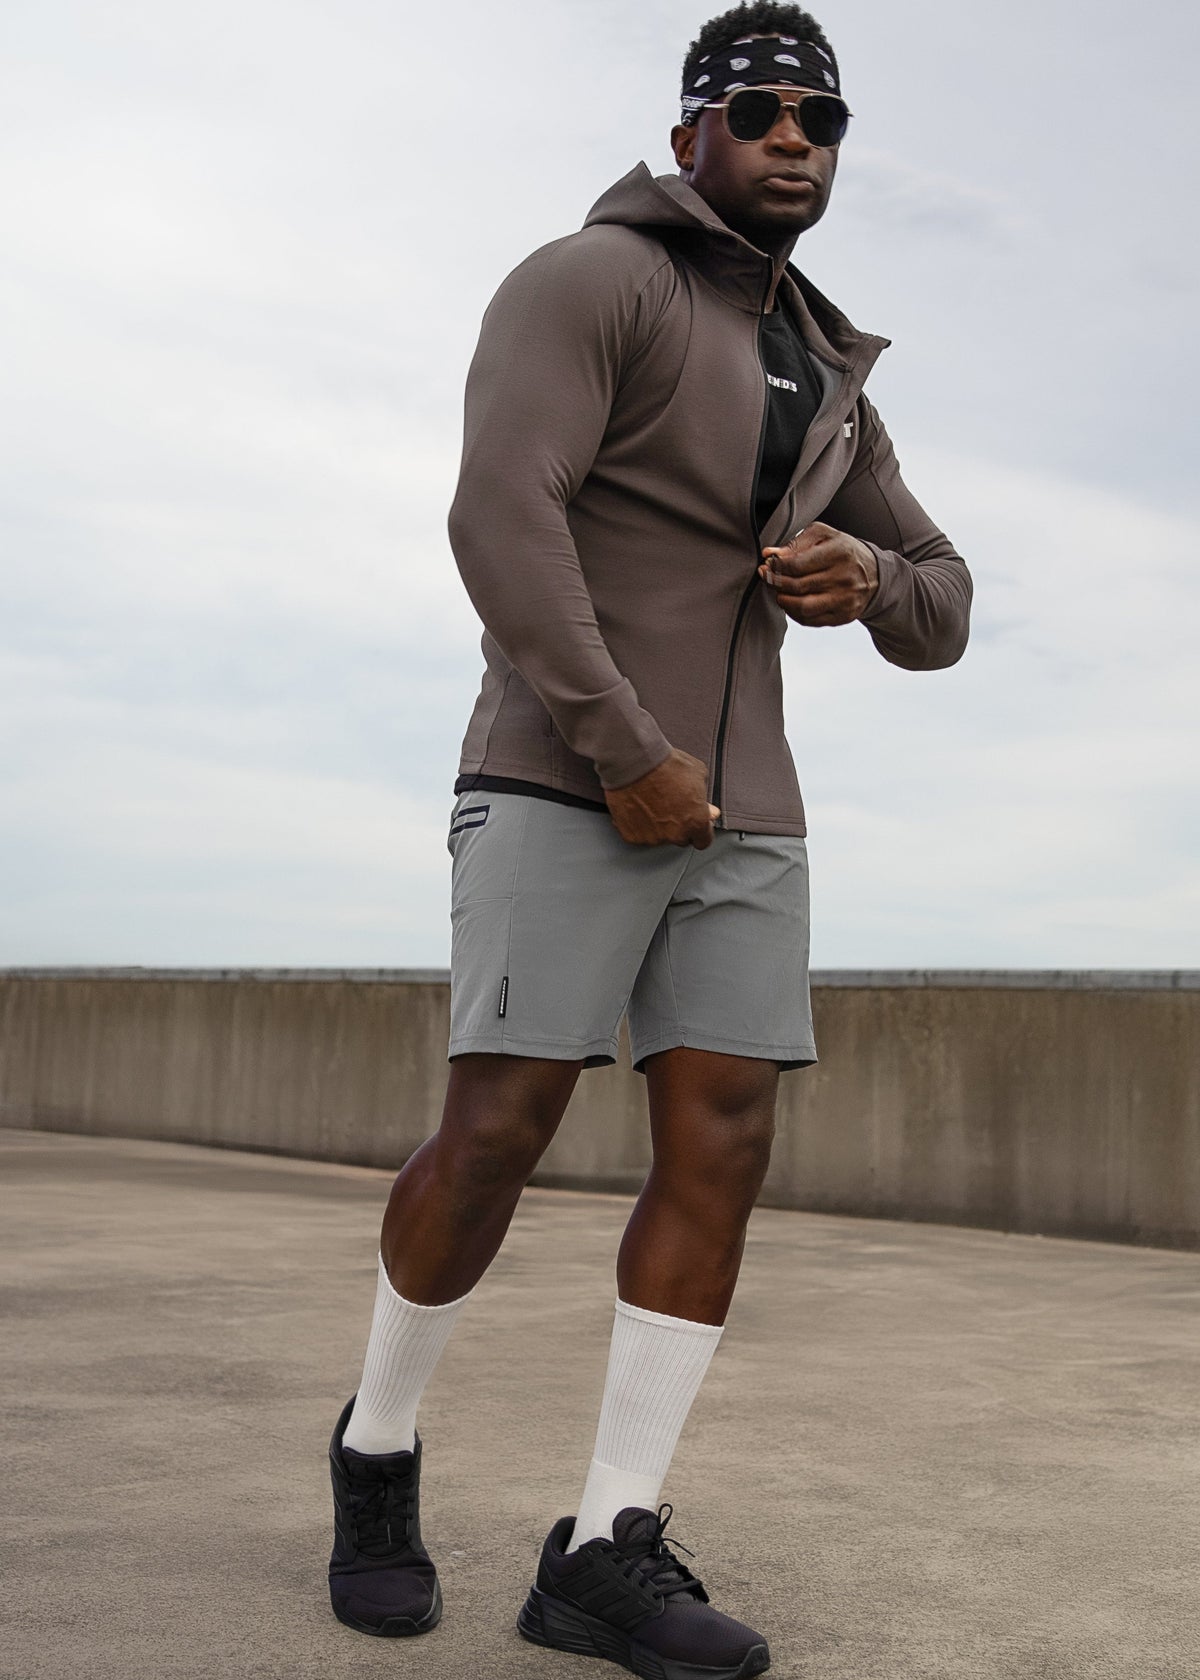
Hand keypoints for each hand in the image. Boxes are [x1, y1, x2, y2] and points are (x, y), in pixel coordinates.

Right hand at [604, 747, 719, 848]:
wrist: (636, 762)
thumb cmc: (667, 765)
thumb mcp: (697, 775)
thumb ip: (705, 800)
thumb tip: (710, 812)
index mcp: (695, 822)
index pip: (703, 841)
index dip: (700, 830)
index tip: (695, 822)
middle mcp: (675, 835)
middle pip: (680, 838)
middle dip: (678, 826)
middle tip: (670, 806)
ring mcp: (652, 838)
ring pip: (659, 838)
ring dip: (658, 826)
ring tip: (652, 803)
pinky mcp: (632, 836)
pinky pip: (638, 834)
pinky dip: (638, 825)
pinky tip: (638, 808)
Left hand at [758, 521, 878, 625]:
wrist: (875, 574)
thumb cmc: (844, 551)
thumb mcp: (824, 536)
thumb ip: (796, 543)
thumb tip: (770, 553)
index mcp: (839, 552)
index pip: (797, 564)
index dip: (776, 566)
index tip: (768, 565)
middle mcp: (844, 577)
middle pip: (797, 586)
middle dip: (776, 583)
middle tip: (768, 578)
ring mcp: (844, 599)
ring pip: (802, 607)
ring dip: (783, 600)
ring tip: (779, 591)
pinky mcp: (843, 616)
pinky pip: (810, 620)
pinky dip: (794, 613)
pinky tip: (791, 603)